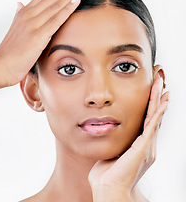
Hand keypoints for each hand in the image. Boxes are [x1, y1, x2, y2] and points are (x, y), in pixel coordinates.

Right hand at [0, 0, 94, 91]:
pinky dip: (67, 9)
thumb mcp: (16, 28)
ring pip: (56, 3)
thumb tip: (20, 3)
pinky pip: (55, 19)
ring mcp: (33, 24)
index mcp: (25, 11)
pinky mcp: (37, 36)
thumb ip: (20, 14)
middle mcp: (29, 14)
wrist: (1, 65)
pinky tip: (77, 0)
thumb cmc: (11, 50)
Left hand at [88, 78, 168, 200]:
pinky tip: (163, 102)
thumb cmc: (107, 174)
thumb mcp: (112, 152)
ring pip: (155, 117)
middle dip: (157, 98)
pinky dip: (159, 113)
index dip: (150, 105)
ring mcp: (147, 145)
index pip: (147, 120)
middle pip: (154, 116)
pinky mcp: (144, 147)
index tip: (152, 92)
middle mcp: (147, 144)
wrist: (108, 188)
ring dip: (159, 100)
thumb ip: (114, 142)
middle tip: (160, 82)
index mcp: (139, 145)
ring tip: (162, 85)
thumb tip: (107, 133)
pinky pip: (153, 126)